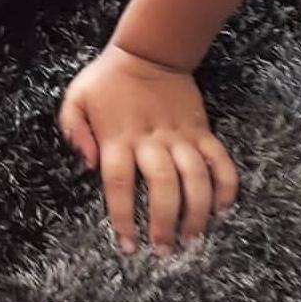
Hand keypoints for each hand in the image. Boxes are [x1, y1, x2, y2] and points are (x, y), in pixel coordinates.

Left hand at [58, 43, 237, 255]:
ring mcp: (180, 136)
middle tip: (164, 250)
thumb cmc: (107, 79)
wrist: (149, 51)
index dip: (123, 217)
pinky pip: (220, 161)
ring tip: (193, 238)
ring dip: (197, 212)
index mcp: (118, 138)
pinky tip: (223, 208)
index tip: (127, 245)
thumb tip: (86, 164)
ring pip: (195, 178)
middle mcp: (151, 141)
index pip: (120, 184)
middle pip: (162, 187)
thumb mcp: (76, 98)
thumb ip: (73, 131)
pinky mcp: (201, 130)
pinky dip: (226, 185)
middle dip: (164, 223)